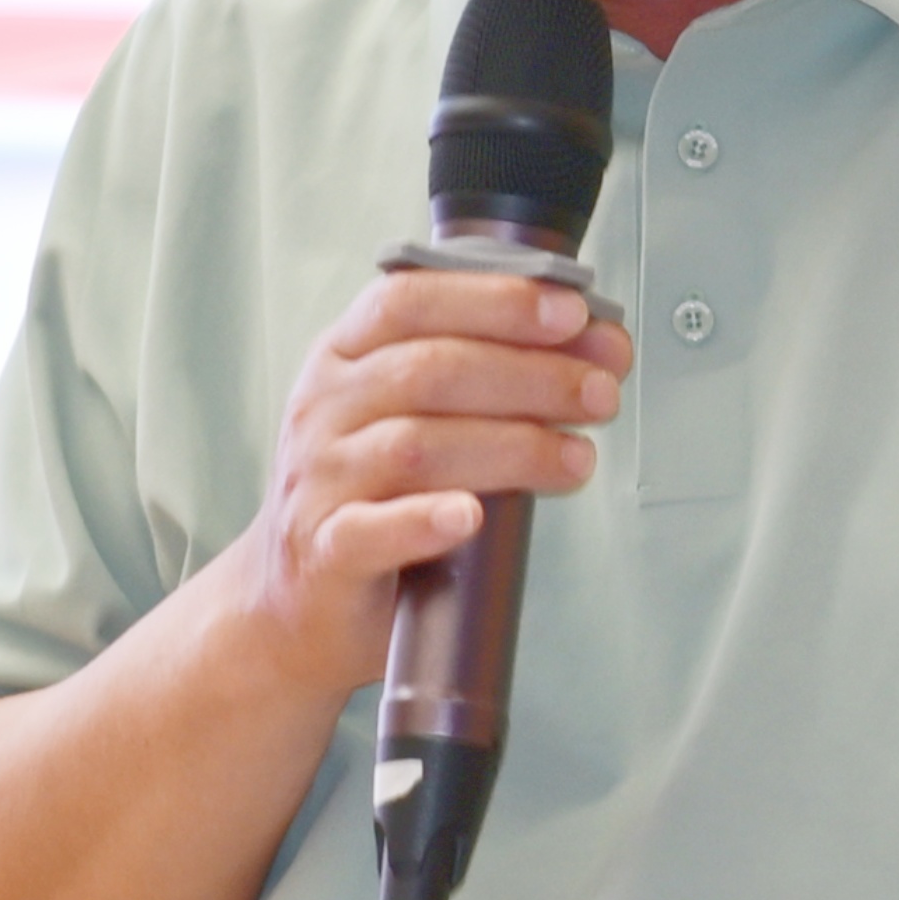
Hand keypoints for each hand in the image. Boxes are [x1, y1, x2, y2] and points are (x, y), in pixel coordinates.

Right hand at [213, 269, 632, 695]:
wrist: (299, 598)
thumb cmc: (371, 494)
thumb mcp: (406, 412)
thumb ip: (479, 374)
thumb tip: (592, 346)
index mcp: (343, 356)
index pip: (412, 300)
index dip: (496, 300)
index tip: (572, 314)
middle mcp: (323, 408)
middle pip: (429, 369)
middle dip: (531, 375)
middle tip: (599, 393)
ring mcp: (318, 479)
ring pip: (416, 446)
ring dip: (512, 447)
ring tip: (575, 458)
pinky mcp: (323, 551)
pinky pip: (369, 531)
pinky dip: (424, 521)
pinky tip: (470, 515)